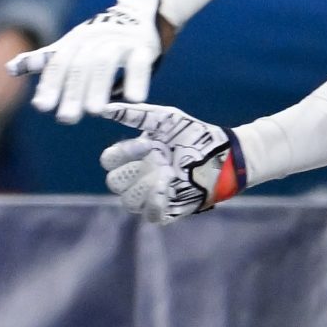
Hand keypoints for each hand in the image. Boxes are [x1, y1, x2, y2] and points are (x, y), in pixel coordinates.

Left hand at [10, 0, 170, 122]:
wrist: (138, 12)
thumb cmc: (97, 38)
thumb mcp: (70, 46)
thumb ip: (44, 60)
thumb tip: (9, 69)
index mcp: (74, 42)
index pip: (58, 64)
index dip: (50, 84)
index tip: (42, 106)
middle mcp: (93, 40)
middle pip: (80, 66)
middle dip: (72, 92)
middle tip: (66, 118)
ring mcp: (119, 42)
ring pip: (105, 63)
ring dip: (99, 86)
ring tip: (94, 112)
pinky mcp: (143, 47)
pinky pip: (139, 63)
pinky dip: (136, 80)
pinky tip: (133, 100)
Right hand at [94, 102, 232, 224]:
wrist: (223, 154)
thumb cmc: (193, 134)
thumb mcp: (165, 118)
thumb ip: (135, 114)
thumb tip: (104, 109)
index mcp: (133, 156)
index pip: (108, 161)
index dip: (123, 153)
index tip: (149, 144)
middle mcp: (138, 177)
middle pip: (114, 183)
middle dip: (134, 171)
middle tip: (161, 161)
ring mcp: (151, 196)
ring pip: (128, 201)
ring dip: (146, 187)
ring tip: (170, 174)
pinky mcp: (167, 211)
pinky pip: (149, 216)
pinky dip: (155, 204)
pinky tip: (170, 188)